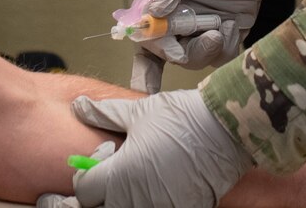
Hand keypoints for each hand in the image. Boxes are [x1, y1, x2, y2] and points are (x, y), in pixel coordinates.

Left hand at [53, 89, 251, 207]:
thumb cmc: (181, 119)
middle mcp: (134, 201)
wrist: (226, 132)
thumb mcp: (138, 112)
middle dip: (97, 199)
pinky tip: (153, 187)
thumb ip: (105, 115)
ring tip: (131, 183)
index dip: (83, 179)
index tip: (90, 169)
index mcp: (118, 177)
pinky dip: (147, 203)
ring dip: (122, 201)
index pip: (83, 193)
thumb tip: (80, 107)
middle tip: (102, 184)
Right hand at [132, 0, 284, 72]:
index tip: (171, 51)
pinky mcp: (226, 30)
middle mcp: (176, 15)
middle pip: (168, 52)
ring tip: (221, 26)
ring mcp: (201, 25)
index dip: (153, 46)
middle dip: (184, 53)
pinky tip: (232, 24)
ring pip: (194, 57)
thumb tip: (155, 13)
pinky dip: (225, 46)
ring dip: (206, 50)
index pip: (145, 31)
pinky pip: (220, 54)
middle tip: (209, 38)